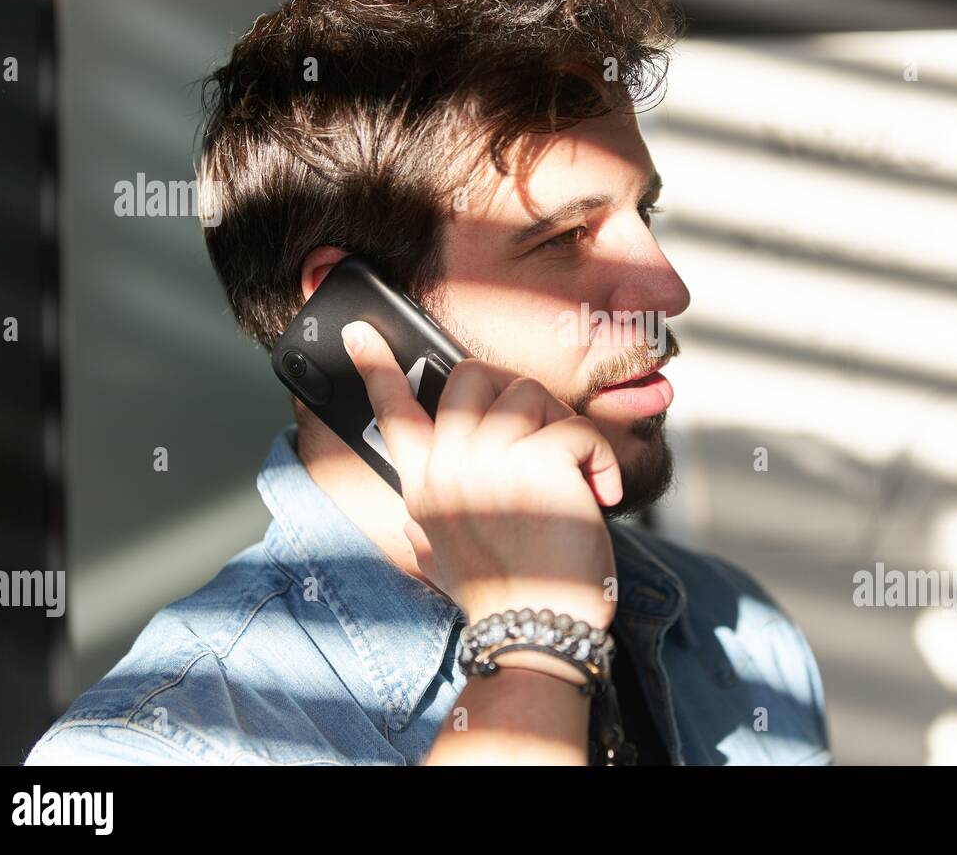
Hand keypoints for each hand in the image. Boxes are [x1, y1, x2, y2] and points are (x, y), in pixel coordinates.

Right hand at [341, 321, 621, 631]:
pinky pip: (577, 429)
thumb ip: (428, 520)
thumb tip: (413, 515)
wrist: (534, 628)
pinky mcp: (539, 462)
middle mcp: (448, 464)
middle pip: (473, 375)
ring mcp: (490, 459)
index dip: (374, 366)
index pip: (391, 411)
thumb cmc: (500, 592)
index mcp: (423, 482)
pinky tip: (598, 495)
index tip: (357, 328)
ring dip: (562, 431)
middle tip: (540, 442)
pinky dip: (599, 460)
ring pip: (531, 394)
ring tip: (572, 479)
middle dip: (514, 393)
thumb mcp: (443, 552)